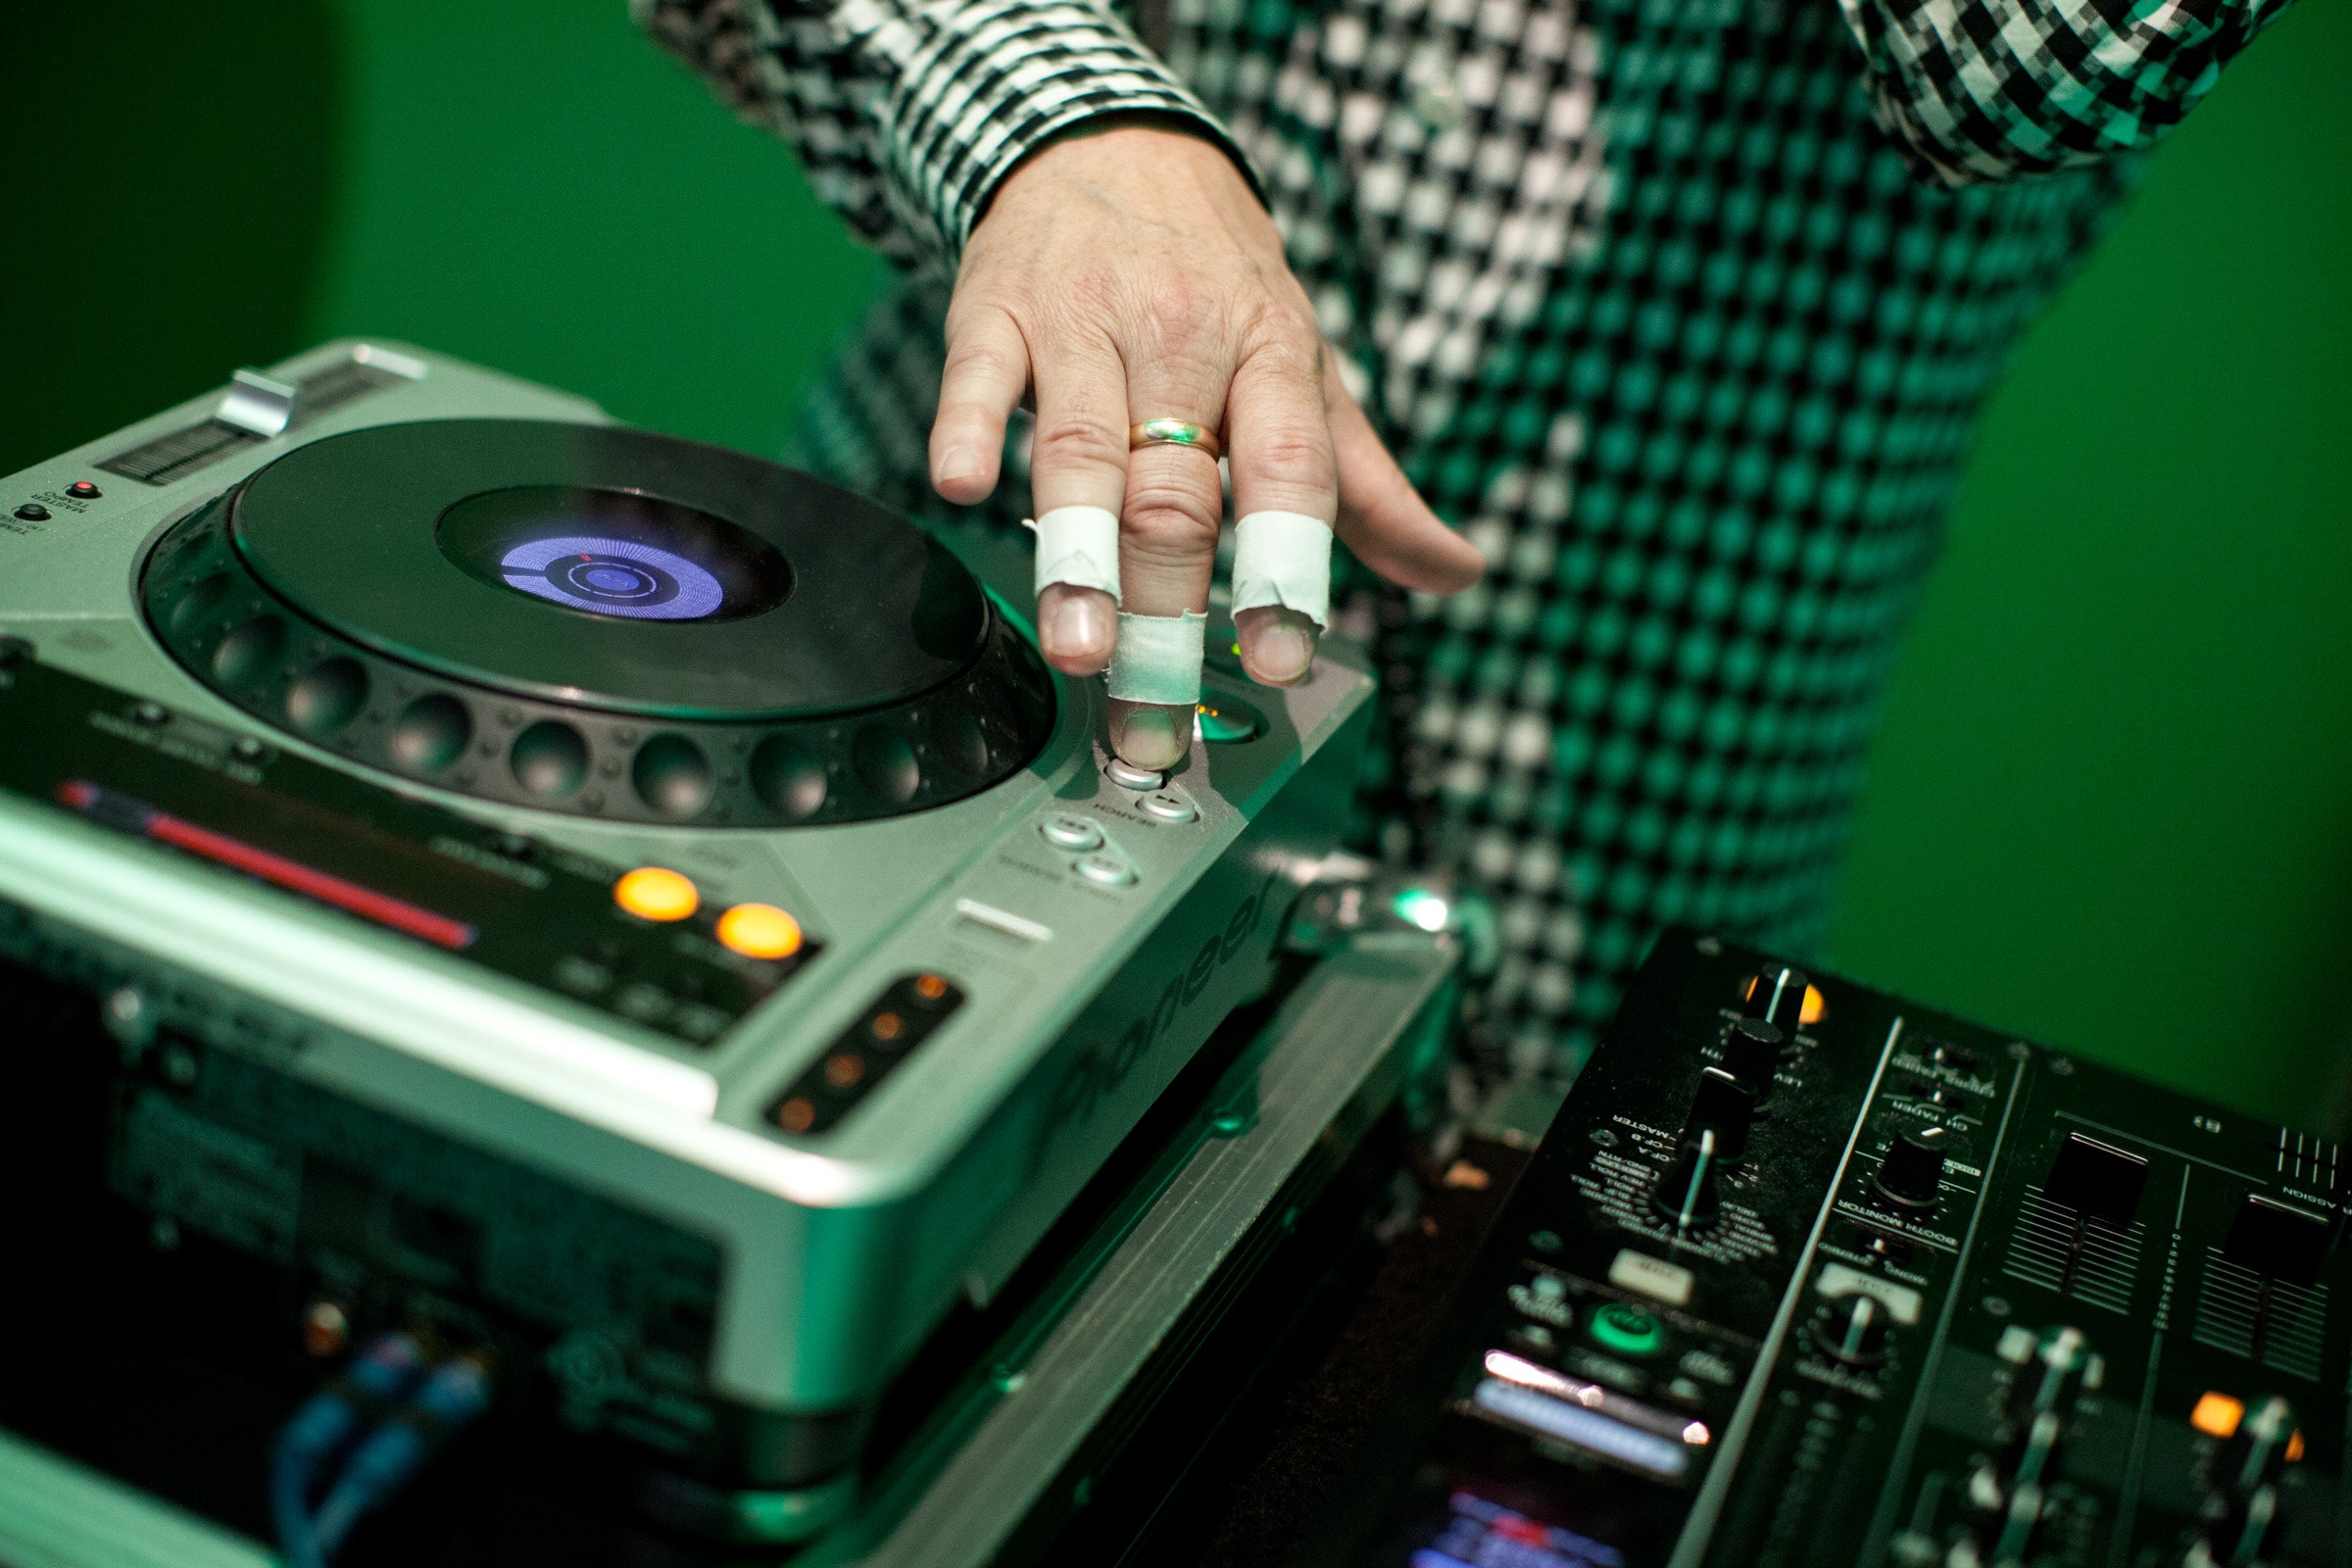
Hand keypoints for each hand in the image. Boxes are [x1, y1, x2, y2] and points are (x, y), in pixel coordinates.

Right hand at [928, 123, 1484, 769]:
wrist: (1113, 145)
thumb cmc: (1217, 281)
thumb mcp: (1305, 368)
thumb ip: (1365, 486)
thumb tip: (1453, 573)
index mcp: (1273, 356)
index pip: (1289, 474)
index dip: (1288, 571)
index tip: (1283, 657)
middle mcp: (1184, 338)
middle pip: (1176, 487)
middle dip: (1167, 602)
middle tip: (1156, 698)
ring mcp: (1084, 321)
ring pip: (1083, 447)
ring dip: (1077, 555)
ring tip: (1078, 645)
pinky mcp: (996, 311)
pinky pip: (979, 375)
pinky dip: (969, 428)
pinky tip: (961, 485)